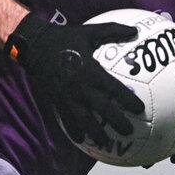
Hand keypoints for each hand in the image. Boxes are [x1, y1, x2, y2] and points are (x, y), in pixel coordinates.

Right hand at [6, 13, 144, 145]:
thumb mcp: (91, 31)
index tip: (139, 109)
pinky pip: (66, 119)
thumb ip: (114, 31)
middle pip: (102, 108)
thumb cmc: (66, 38)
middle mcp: (80, 86)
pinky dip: (74, 131)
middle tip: (128, 132)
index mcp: (91, 71)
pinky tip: (81, 140)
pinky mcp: (56, 100)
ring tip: (105, 143)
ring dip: (95, 132)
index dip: (127, 100)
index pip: (113, 89)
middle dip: (115, 121)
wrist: (35, 45)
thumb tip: (135, 31)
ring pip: (84, 119)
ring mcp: (67, 96)